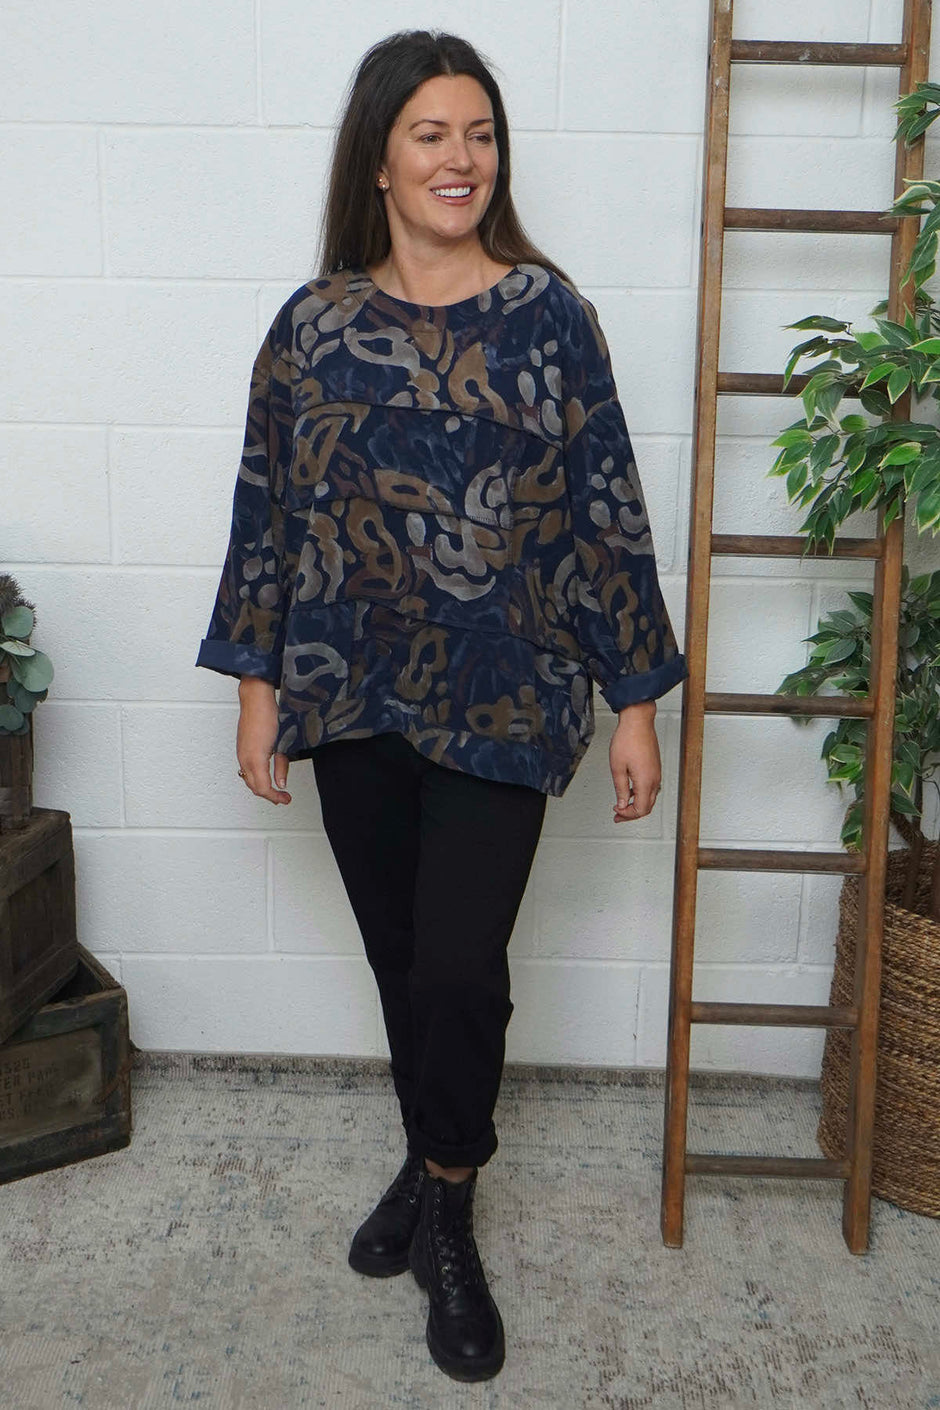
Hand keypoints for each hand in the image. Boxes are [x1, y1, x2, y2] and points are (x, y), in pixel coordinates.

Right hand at [236, 676, 291, 804]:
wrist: (256, 699)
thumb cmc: (268, 716)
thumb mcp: (281, 743)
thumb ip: (281, 765)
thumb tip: (281, 783)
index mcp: (255, 759)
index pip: (263, 788)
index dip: (275, 797)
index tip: (286, 798)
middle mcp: (245, 759)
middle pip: (254, 787)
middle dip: (269, 795)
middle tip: (283, 798)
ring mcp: (241, 754)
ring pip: (249, 780)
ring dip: (261, 787)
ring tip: (274, 790)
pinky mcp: (241, 749)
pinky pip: (245, 770)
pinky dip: (255, 778)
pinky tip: (264, 776)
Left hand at [610, 703, 660, 822]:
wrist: (638, 721)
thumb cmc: (628, 739)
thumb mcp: (617, 767)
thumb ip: (620, 788)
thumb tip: (621, 803)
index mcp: (645, 781)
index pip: (640, 809)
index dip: (627, 814)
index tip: (616, 812)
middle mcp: (654, 779)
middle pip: (647, 807)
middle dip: (631, 814)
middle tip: (618, 815)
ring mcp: (656, 773)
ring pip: (649, 798)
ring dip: (636, 804)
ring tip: (622, 805)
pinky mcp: (655, 767)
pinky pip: (650, 788)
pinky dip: (640, 794)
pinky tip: (629, 791)